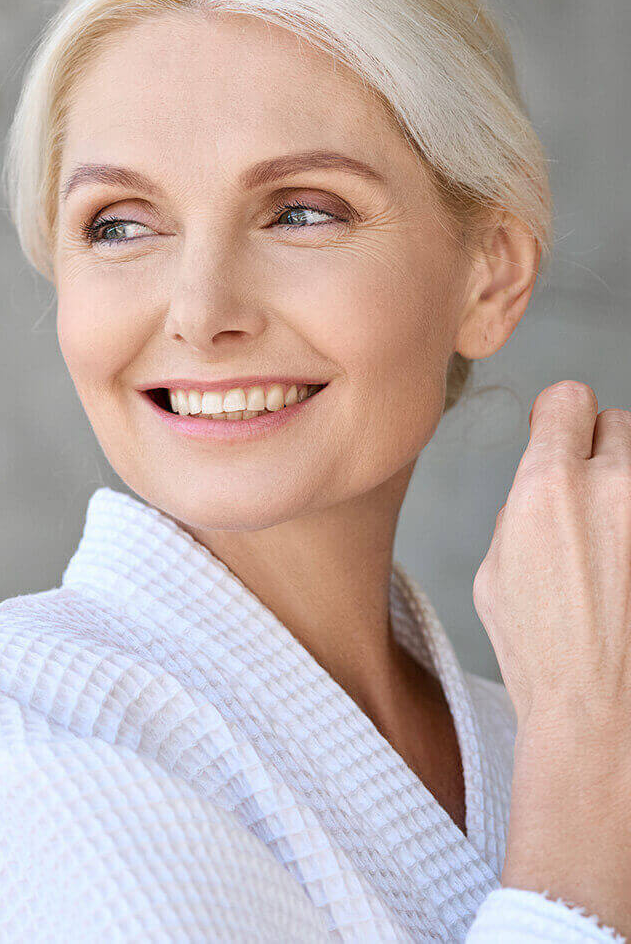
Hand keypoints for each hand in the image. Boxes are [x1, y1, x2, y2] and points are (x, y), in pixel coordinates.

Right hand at [473, 379, 630, 734]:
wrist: (602, 714)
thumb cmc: (543, 654)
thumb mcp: (495, 570)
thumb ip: (521, 509)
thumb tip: (543, 483)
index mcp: (547, 489)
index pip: (567, 398)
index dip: (558, 418)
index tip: (558, 435)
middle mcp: (613, 489)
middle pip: (618, 423)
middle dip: (598, 455)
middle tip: (589, 503)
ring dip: (628, 493)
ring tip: (614, 546)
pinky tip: (626, 571)